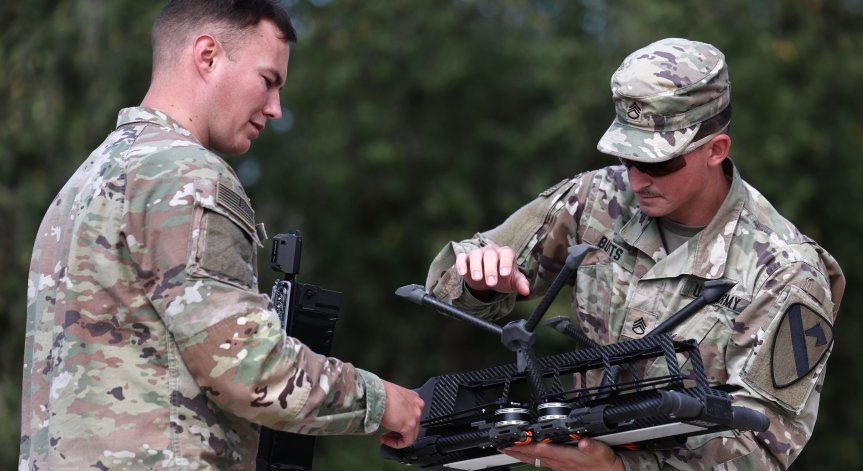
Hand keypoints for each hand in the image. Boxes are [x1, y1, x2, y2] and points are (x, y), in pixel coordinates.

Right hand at [379, 380, 424, 448]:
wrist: (375, 395)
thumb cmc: (378, 393)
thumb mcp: (390, 397)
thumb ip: (395, 407)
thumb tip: (390, 416)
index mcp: (413, 397)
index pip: (411, 415)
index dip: (400, 423)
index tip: (391, 426)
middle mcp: (417, 406)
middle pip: (412, 425)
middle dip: (399, 431)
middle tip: (387, 434)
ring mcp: (415, 416)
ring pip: (411, 434)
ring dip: (397, 438)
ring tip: (385, 438)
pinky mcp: (409, 426)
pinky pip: (406, 441)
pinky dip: (396, 444)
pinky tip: (386, 440)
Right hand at [455, 244, 529, 296]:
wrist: (489, 279)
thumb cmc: (503, 277)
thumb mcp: (513, 281)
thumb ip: (521, 284)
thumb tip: (526, 291)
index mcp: (505, 254)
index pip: (506, 253)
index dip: (506, 262)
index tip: (505, 274)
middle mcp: (492, 251)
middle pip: (490, 254)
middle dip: (491, 269)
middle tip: (491, 283)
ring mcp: (478, 253)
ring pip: (476, 254)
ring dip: (476, 266)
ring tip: (478, 278)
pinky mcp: (466, 258)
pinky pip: (462, 257)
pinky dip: (461, 264)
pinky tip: (462, 273)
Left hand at [499, 439, 623, 470]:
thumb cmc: (604, 463)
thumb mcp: (601, 451)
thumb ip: (591, 445)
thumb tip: (584, 441)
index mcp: (566, 456)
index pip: (541, 450)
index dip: (526, 446)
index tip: (513, 442)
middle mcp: (559, 462)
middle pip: (532, 456)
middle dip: (516, 451)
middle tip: (501, 446)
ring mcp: (559, 466)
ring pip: (535, 460)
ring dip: (520, 455)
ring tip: (508, 450)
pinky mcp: (561, 468)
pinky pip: (541, 462)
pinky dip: (531, 457)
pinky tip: (527, 455)